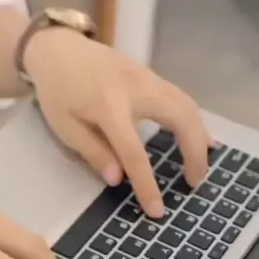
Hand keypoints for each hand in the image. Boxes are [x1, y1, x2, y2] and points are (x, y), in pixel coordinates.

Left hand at [25, 29, 210, 216]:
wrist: (58, 48)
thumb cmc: (57, 90)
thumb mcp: (64, 127)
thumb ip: (92, 152)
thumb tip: (118, 180)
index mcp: (109, 106)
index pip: (134, 152)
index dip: (147, 184)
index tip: (157, 210)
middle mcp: (137, 89)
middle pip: (180, 121)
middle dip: (194, 154)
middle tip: (194, 183)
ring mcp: (148, 78)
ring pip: (188, 107)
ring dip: (200, 137)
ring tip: (200, 165)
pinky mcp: (152, 75)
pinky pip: (182, 98)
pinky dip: (194, 120)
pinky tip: (200, 137)